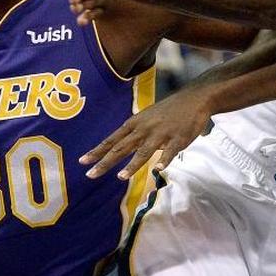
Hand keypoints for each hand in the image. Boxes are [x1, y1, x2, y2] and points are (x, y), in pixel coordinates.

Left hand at [81, 87, 212, 179]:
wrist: (193, 99)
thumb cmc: (167, 111)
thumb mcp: (145, 118)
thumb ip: (133, 134)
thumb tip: (117, 147)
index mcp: (134, 124)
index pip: (111, 140)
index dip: (96, 151)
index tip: (82, 162)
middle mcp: (143, 129)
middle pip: (121, 148)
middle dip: (104, 162)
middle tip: (90, 175)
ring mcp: (161, 133)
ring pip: (143, 152)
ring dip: (132, 165)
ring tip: (120, 177)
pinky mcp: (178, 138)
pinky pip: (171, 151)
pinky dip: (165, 160)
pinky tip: (159, 170)